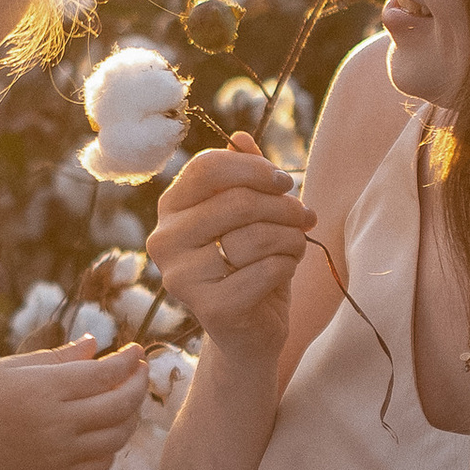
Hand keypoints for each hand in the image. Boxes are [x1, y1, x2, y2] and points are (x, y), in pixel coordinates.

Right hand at [0, 339, 149, 469]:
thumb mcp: (16, 366)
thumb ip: (59, 356)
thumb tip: (95, 344)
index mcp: (46, 389)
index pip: (104, 374)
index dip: (127, 361)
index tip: (136, 351)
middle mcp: (58, 422)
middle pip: (119, 405)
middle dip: (138, 385)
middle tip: (140, 372)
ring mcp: (61, 453)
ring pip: (117, 436)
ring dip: (131, 416)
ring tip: (127, 400)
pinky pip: (102, 465)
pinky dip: (113, 447)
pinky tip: (106, 431)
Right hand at [148, 145, 314, 352]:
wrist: (249, 331)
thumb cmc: (250, 264)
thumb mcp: (249, 215)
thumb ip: (244, 176)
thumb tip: (241, 138)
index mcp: (170, 209)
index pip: (208, 168)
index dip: (256, 169)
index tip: (284, 183)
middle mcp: (165, 240)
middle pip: (238, 201)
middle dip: (284, 207)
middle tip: (305, 217)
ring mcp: (182, 277)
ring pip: (256, 236)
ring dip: (292, 238)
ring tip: (296, 245)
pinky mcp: (211, 308)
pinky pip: (267, 270)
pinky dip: (288, 266)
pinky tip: (285, 271)